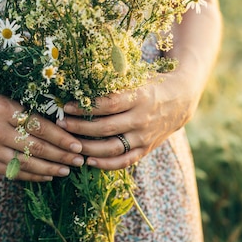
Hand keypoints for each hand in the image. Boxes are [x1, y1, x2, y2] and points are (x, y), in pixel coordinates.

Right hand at [0, 82, 83, 180]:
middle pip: (35, 148)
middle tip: (79, 161)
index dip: (61, 138)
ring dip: (49, 169)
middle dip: (61, 156)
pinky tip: (45, 175)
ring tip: (66, 171)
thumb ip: (24, 107)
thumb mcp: (0, 94)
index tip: (78, 144)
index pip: (39, 127)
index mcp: (3, 108)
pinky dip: (30, 175)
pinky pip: (10, 171)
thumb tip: (59, 120)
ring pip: (25, 164)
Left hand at [56, 72, 199, 169]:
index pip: (108, 105)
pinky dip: (106, 164)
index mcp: (139, 97)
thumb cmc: (150, 83)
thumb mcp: (136, 77)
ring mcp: (144, 136)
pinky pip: (124, 161)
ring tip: (69, 144)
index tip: (66, 106)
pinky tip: (89, 161)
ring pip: (113, 147)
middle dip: (80, 128)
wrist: (180, 99)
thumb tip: (81, 79)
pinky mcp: (146, 149)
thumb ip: (114, 81)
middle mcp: (142, 118)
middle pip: (106, 128)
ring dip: (88, 148)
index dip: (85, 107)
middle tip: (60, 124)